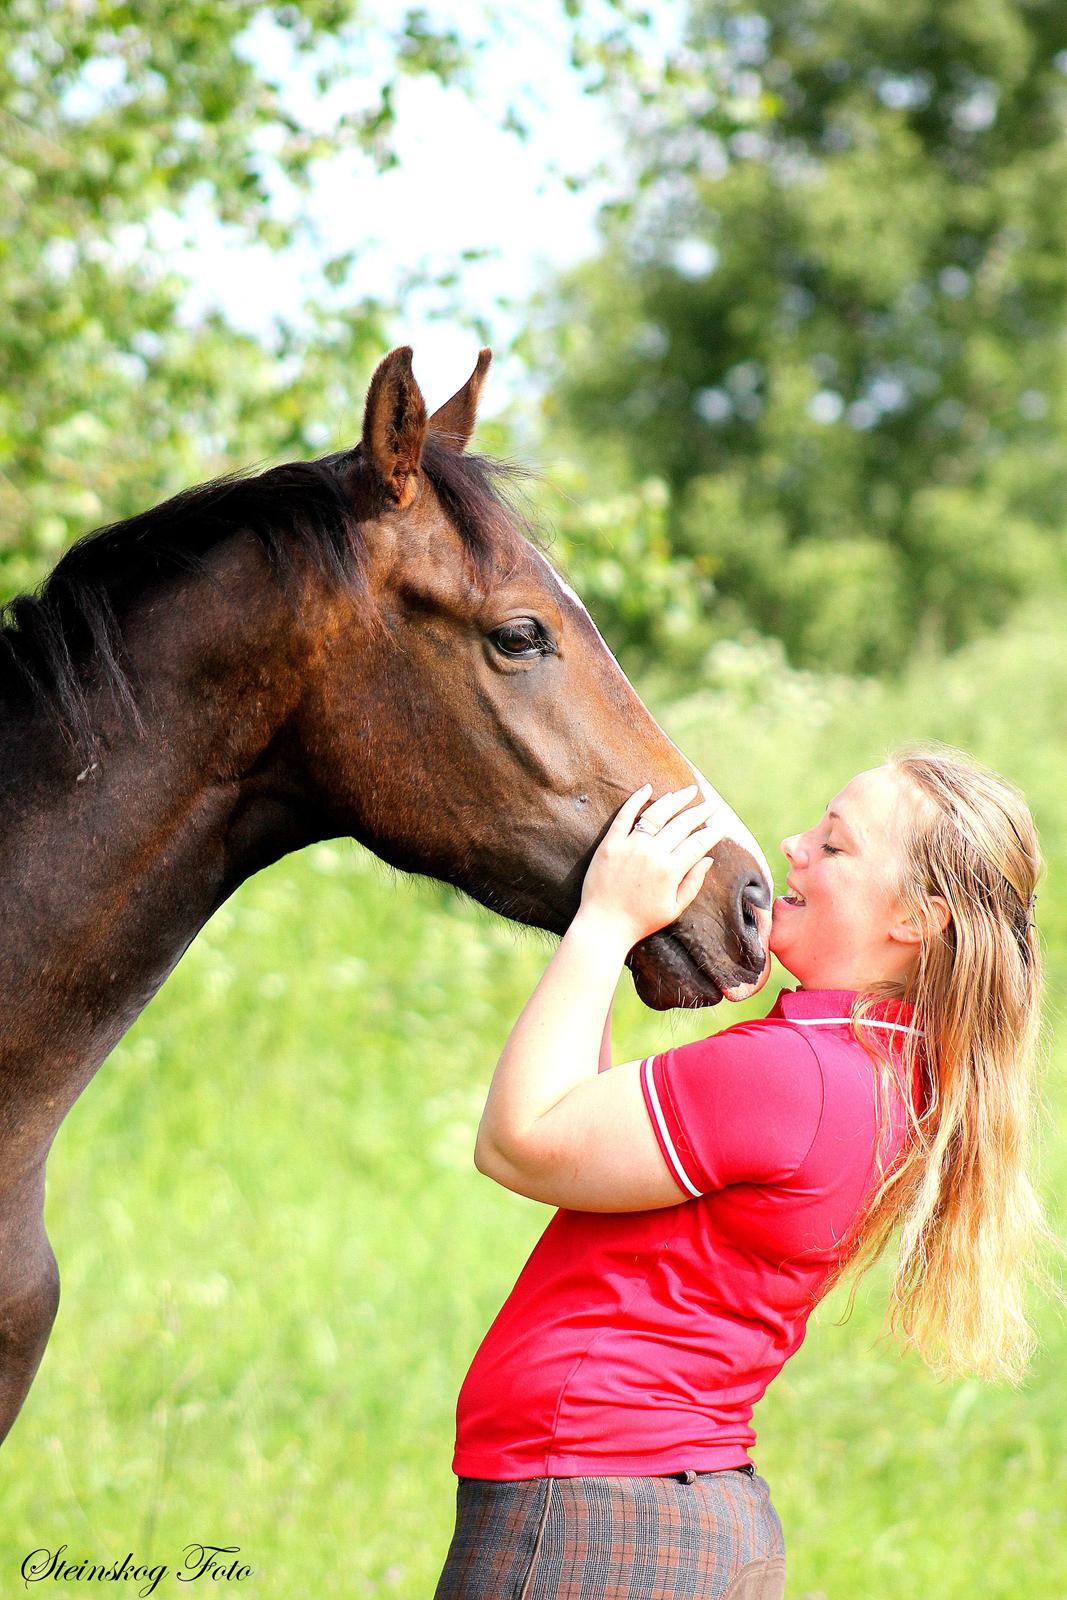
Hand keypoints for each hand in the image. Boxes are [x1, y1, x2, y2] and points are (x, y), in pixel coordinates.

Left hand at [578, 783, 717, 949]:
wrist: (603, 925)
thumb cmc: (641, 921)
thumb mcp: (674, 909)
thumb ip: (693, 883)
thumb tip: (708, 858)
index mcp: (670, 870)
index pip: (698, 842)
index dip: (712, 832)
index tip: (721, 824)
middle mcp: (652, 853)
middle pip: (681, 824)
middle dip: (700, 811)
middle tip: (710, 804)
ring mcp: (630, 846)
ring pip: (657, 814)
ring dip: (675, 800)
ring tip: (687, 792)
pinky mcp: (610, 843)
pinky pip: (624, 816)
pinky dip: (636, 799)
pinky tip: (647, 788)